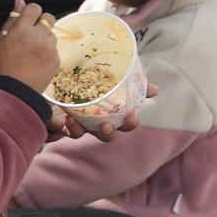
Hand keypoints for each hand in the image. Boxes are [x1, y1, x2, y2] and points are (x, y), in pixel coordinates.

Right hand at [0, 0, 59, 92]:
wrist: (14, 90)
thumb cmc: (4, 63)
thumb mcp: (1, 39)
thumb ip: (12, 19)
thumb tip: (20, 1)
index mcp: (22, 28)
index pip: (35, 8)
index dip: (31, 13)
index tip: (28, 20)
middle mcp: (38, 35)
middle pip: (49, 17)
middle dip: (42, 23)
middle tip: (32, 35)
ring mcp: (50, 48)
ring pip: (52, 34)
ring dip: (45, 39)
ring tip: (33, 52)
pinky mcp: (57, 59)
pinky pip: (55, 49)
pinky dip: (48, 53)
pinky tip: (37, 62)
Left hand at [44, 82, 159, 141]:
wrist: (60, 87)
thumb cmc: (91, 86)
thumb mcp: (111, 82)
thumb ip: (133, 85)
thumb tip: (156, 90)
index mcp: (111, 114)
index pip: (125, 124)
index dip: (130, 123)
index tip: (133, 115)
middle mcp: (96, 123)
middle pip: (107, 135)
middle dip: (108, 132)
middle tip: (106, 125)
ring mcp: (80, 124)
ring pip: (83, 134)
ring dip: (80, 130)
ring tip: (77, 121)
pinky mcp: (62, 123)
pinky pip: (65, 129)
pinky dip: (67, 126)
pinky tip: (67, 117)